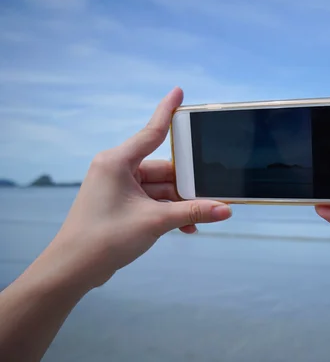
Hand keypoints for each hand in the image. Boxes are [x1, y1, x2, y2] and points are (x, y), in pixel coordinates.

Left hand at [29, 87, 231, 291]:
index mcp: (117, 161)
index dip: (167, 111)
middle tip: (209, 195)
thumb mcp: (155, 222)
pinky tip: (185, 226)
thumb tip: (224, 209)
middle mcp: (116, 169)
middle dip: (186, 185)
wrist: (74, 268)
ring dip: (179, 203)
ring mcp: (118, 187)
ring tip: (197, 219)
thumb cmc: (103, 239)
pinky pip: (151, 200)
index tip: (179, 93)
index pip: (151, 132)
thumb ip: (192, 212)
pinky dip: (167, 211)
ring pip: (160, 188)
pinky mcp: (120, 203)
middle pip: (163, 168)